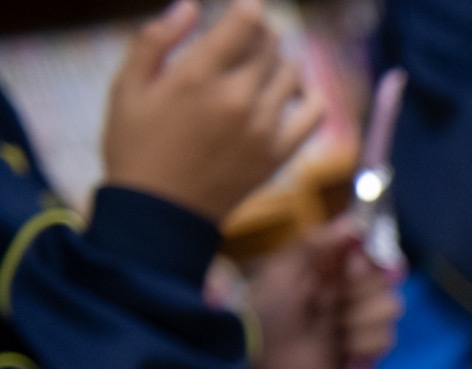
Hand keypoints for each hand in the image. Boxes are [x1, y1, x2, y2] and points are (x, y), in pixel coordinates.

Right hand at [101, 0, 323, 223]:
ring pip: (291, 74)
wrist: (159, 213)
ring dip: (280, 61)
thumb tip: (191, 6)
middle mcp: (238, 98)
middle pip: (270, 46)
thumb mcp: (126, 87)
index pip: (247, 22)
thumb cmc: (134, 146)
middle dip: (260, 34)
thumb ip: (155, 40)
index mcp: (199, 76)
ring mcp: (264, 128)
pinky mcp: (279, 154)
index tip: (244, 8)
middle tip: (247, 36)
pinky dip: (310, 97)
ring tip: (262, 65)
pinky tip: (297, 94)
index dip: (250, 8)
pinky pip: (313, 115)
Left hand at [245, 221, 400, 368]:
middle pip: (386, 284)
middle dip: (358, 294)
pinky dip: (361, 344)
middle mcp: (352, 293)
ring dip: (356, 320)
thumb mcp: (286, 267)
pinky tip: (339, 347)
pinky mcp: (363, 352)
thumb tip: (356, 221)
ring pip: (388, 312)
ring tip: (330, 328)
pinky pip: (383, 341)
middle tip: (326, 303)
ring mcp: (359, 323)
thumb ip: (320, 242)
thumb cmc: (268, 306)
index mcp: (335, 270)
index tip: (351, 266)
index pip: (374, 256)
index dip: (369, 261)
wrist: (259, 356)